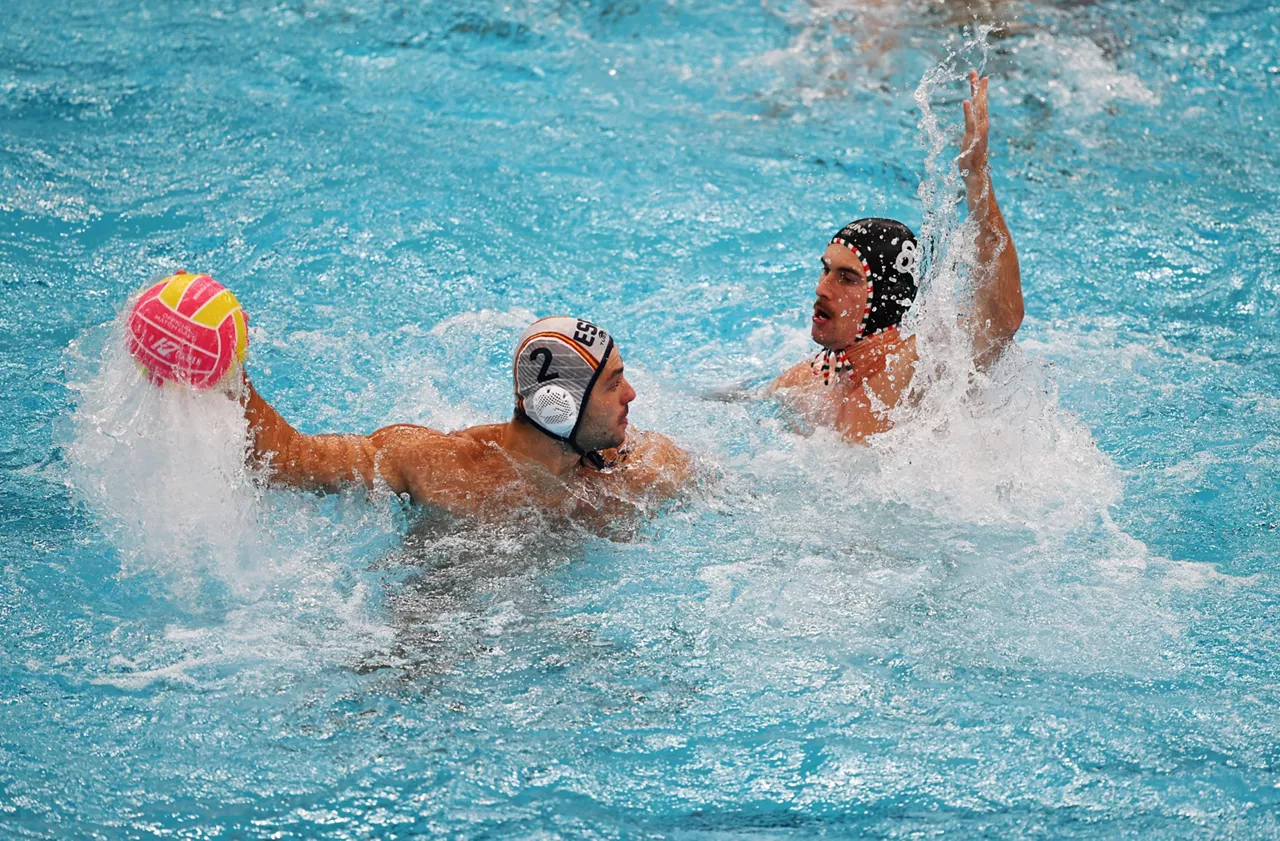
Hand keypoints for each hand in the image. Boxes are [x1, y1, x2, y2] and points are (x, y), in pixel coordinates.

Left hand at [959, 70, 989, 187]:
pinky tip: (967, 101)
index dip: (979, 91)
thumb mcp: (970, 144)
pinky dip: (969, 112)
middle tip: (975, 72)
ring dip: (977, 94)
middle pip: (981, 103)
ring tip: (975, 81)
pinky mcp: (972, 139)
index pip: (980, 105)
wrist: (976, 176)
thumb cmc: (972, 161)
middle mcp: (982, 126)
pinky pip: (971, 123)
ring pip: (979, 109)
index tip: (979, 78)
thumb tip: (970, 131)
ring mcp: (979, 132)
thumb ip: (971, 136)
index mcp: (980, 126)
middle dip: (978, 87)